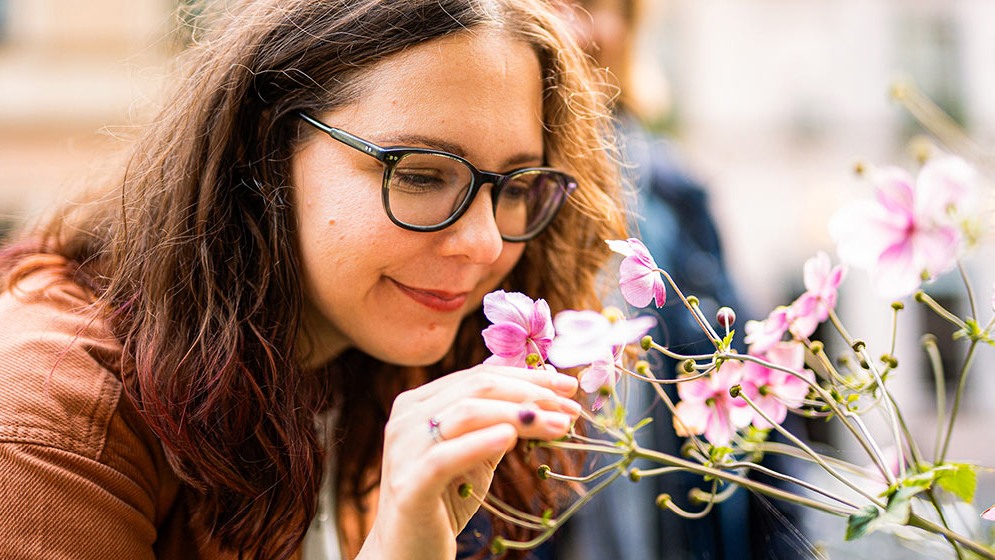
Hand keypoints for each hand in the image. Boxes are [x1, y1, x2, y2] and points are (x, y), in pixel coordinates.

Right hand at [358, 364, 579, 559]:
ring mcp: (403, 450)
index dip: (526, 377)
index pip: (477, 376)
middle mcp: (406, 419)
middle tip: (570, 407)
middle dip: (529, 393)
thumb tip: (546, 398)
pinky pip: (445, 457)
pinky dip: (480, 443)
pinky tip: (510, 438)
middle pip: (475, 388)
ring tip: (558, 425)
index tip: (567, 387)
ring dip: (519, 415)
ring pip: (465, 413)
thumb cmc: (443, 500)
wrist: (406, 553)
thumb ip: (497, 423)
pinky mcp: (408, 485)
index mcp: (418, 403)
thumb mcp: (475, 454)